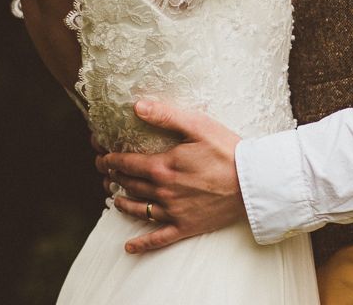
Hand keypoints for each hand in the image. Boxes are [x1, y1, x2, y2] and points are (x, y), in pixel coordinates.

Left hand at [101, 101, 244, 253]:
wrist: (251, 182)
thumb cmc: (226, 149)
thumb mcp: (197, 125)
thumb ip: (166, 116)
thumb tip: (137, 106)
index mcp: (163, 167)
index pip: (127, 163)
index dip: (110, 159)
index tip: (101, 155)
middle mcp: (163, 192)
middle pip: (130, 185)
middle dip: (113, 176)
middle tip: (104, 172)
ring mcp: (173, 212)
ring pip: (139, 209)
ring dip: (122, 202)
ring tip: (113, 196)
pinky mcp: (185, 227)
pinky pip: (158, 238)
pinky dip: (142, 243)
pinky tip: (129, 246)